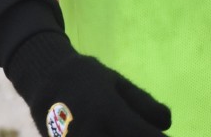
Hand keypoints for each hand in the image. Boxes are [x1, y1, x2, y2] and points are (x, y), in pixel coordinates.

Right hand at [7, 33, 170, 136]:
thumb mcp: (118, 83)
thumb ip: (143, 104)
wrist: (43, 79)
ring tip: (123, 129)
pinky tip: (108, 132)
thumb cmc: (86, 78)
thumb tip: (168, 123)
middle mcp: (91, 130)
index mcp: (108, 110)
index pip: (146, 136)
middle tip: (148, 133)